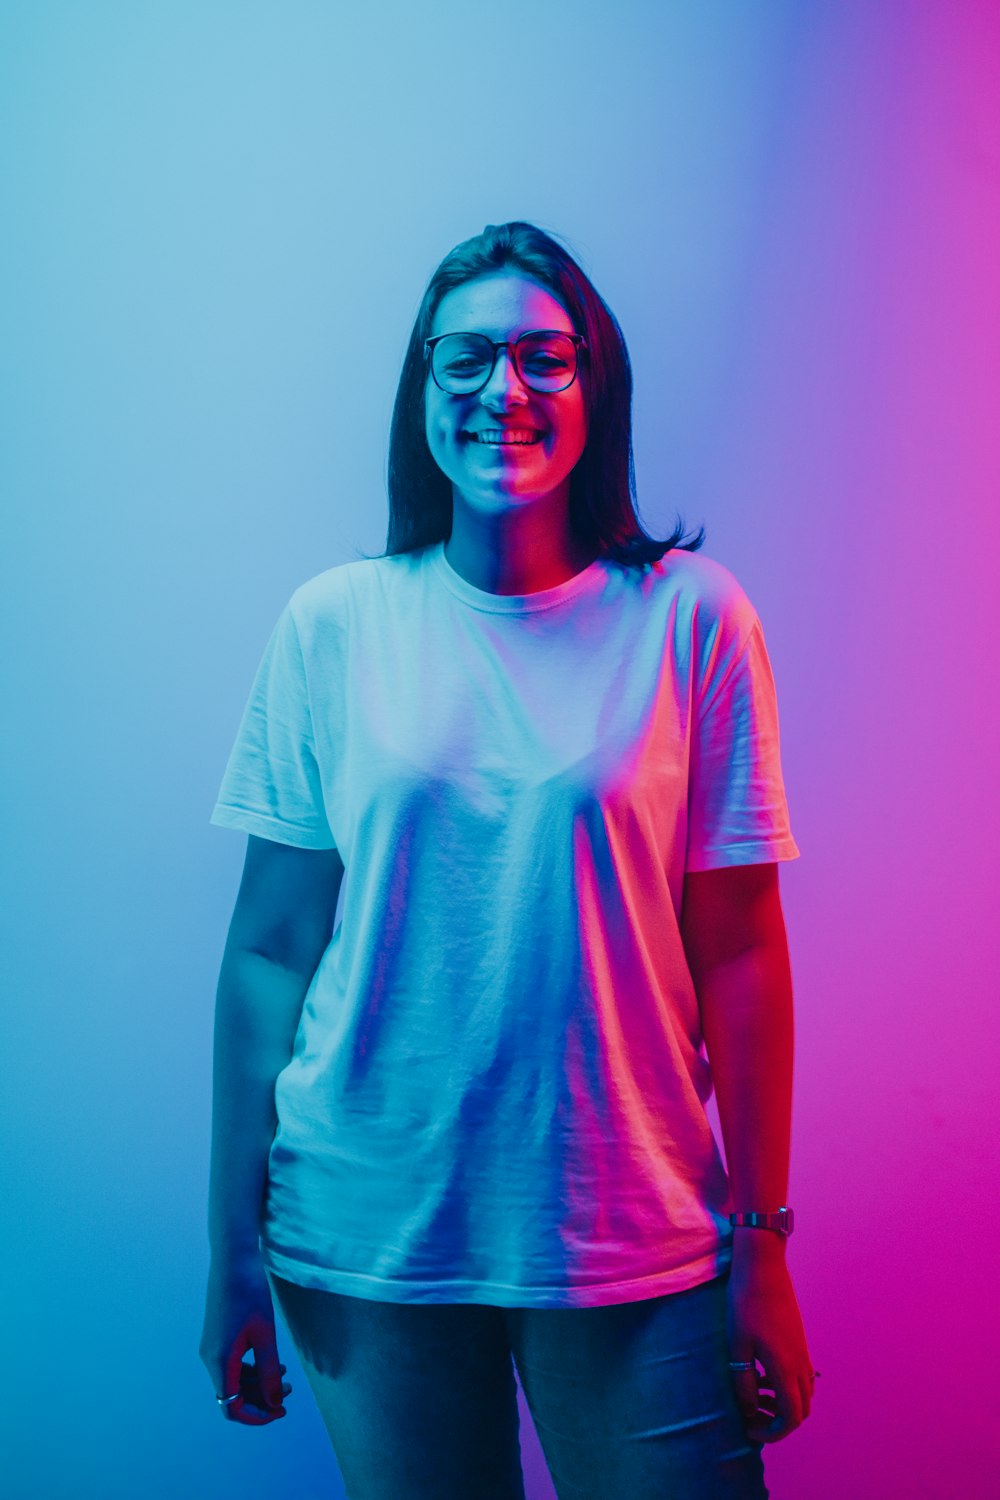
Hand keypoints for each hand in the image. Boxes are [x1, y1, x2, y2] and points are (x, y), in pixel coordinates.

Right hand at [199, 1249, 292, 1425]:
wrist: (233, 1259)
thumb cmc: (250, 1293)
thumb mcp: (265, 1335)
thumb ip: (269, 1371)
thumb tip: (274, 1403)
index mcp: (219, 1361)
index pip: (233, 1408)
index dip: (257, 1415)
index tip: (281, 1411)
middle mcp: (210, 1358)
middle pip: (233, 1396)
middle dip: (261, 1399)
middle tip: (289, 1393)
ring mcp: (212, 1347)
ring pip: (233, 1380)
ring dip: (258, 1384)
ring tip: (285, 1376)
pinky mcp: (217, 1337)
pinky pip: (232, 1365)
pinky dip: (251, 1369)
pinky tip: (273, 1361)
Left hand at [725, 1241, 814, 1443]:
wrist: (762, 1266)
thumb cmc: (745, 1303)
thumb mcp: (737, 1346)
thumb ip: (743, 1382)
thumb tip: (748, 1410)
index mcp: (785, 1368)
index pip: (790, 1418)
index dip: (772, 1433)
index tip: (749, 1430)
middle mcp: (800, 1363)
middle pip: (801, 1410)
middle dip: (778, 1422)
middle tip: (751, 1417)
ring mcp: (803, 1350)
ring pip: (803, 1393)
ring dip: (783, 1403)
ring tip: (754, 1395)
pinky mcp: (799, 1340)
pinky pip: (801, 1375)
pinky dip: (785, 1385)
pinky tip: (761, 1373)